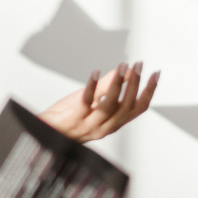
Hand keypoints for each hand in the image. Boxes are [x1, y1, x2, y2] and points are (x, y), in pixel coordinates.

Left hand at [37, 62, 158, 142]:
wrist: (43, 131)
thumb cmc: (65, 116)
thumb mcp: (90, 99)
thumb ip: (107, 86)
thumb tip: (126, 71)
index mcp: (112, 124)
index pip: (137, 109)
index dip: (149, 91)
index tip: (155, 74)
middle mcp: (103, 128)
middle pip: (126, 107)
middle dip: (136, 85)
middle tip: (139, 66)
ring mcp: (88, 125)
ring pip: (109, 106)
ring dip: (118, 85)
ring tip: (123, 68)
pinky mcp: (73, 120)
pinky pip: (85, 103)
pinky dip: (92, 87)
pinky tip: (95, 73)